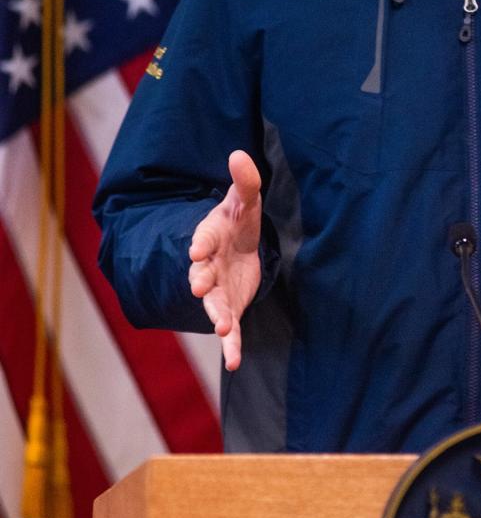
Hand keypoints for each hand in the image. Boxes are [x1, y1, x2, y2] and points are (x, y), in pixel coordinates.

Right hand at [188, 150, 261, 370]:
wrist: (239, 247)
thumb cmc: (239, 221)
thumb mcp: (246, 200)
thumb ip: (245, 181)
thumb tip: (239, 154)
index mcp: (210, 237)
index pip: (203, 239)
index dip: (201, 244)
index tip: (197, 249)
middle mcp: (208, 267)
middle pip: (201, 275)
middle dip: (200, 281)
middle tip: (198, 286)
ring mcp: (217, 290)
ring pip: (214, 305)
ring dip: (217, 317)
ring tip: (223, 328)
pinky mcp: (230, 308)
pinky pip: (230, 329)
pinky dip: (231, 347)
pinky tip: (233, 362)